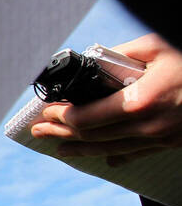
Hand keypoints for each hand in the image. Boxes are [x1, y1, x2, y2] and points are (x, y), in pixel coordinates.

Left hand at [30, 33, 181, 164]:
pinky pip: (137, 153)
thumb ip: (122, 54)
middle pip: (93, 137)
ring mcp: (162, 139)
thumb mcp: (158, 47)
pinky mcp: (173, 143)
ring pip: (111, 150)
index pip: (87, 118)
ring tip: (56, 147)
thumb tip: (94, 58)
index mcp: (140, 102)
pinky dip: (114, 155)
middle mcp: (148, 127)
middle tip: (37, 130)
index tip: (45, 110)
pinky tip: (101, 159)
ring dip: (80, 149)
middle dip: (61, 133)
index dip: (62, 116)